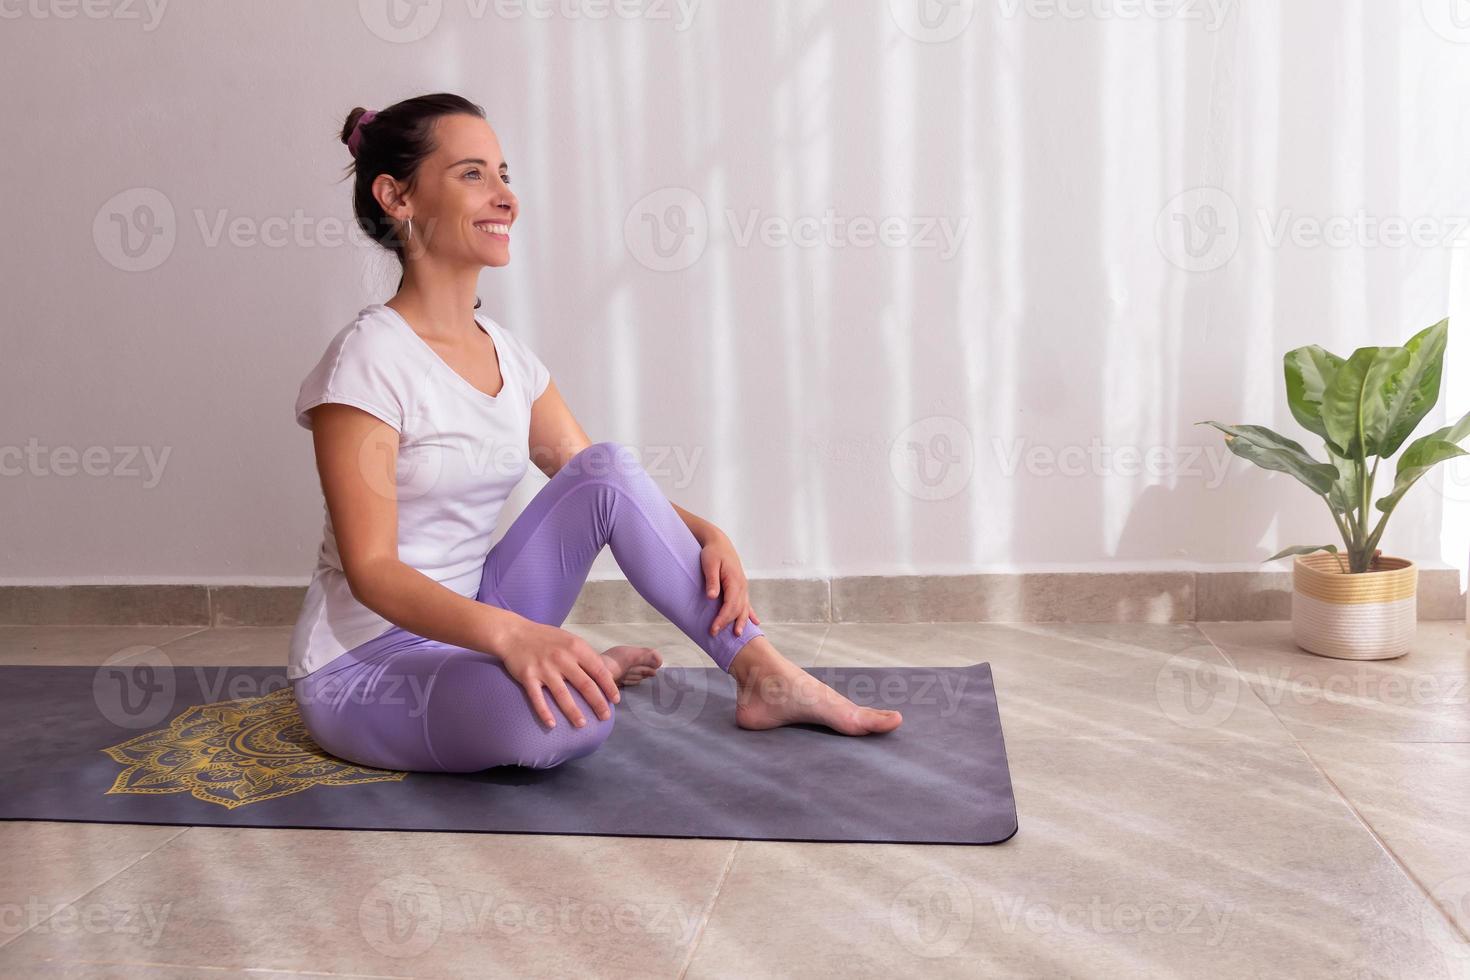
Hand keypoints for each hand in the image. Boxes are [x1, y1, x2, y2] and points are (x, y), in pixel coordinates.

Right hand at [494, 617, 619, 729]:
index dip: (609, 687)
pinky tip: (552, 725)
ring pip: (563, 695)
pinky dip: (544, 713)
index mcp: (575, 648)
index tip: (615, 700)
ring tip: (582, 725)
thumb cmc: (545, 638)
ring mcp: (544, 668)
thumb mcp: (570, 640)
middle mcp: (562, 658)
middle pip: (585, 685)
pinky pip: (537, 698)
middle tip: (605, 717)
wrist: (514, 633)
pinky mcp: (528, 677)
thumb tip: (603, 674)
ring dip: (574, 712)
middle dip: (598, 703)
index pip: (598, 670)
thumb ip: (585, 655)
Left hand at [700, 533, 760, 637]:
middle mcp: (742, 586)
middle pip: (737, 609)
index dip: (722, 619)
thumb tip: (712, 597)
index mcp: (735, 581)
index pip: (730, 605)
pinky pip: (747, 603)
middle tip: (715, 634)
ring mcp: (743, 587)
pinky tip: (755, 622)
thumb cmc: (713, 552)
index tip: (713, 629)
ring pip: (744, 608)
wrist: (720, 543)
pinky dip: (750, 614)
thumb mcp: (709, 564)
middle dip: (728, 623)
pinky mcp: (741, 587)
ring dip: (741, 621)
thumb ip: (712, 581)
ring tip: (737, 635)